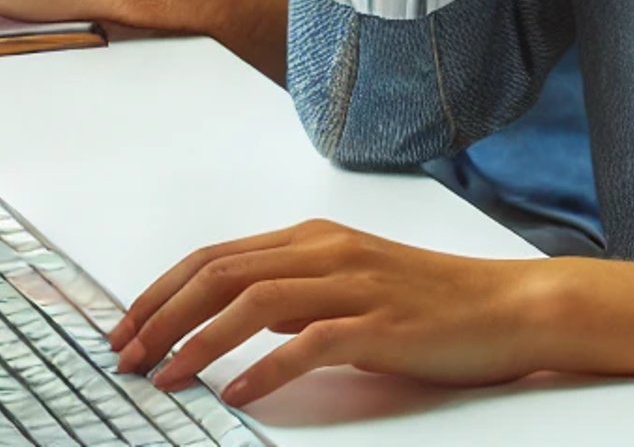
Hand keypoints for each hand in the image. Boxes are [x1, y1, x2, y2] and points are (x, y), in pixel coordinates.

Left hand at [108, 224, 549, 407]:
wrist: (508, 305)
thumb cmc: (431, 302)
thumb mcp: (351, 284)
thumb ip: (297, 294)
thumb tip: (234, 322)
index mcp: (312, 238)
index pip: (216, 256)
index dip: (163, 291)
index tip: (125, 328)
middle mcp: (325, 251)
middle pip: (222, 273)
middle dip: (162, 315)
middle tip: (125, 357)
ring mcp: (353, 284)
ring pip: (253, 302)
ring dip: (198, 341)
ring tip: (165, 377)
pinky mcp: (379, 324)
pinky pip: (309, 343)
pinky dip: (265, 369)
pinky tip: (239, 395)